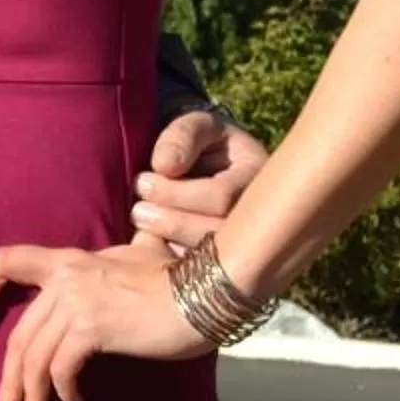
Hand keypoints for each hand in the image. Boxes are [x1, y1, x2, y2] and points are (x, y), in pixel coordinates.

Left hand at [0, 242, 205, 400]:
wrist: (208, 289)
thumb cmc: (179, 279)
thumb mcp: (134, 261)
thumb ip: (107, 269)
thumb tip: (100, 285)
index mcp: (68, 260)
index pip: (6, 260)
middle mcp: (64, 277)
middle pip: (19, 335)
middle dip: (9, 380)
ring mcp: (76, 302)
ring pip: (33, 358)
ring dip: (30, 398)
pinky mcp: (92, 327)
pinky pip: (61, 368)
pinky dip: (62, 393)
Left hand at [129, 107, 268, 254]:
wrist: (202, 166)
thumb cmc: (201, 142)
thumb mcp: (195, 126)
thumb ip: (182, 137)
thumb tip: (165, 166)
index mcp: (260, 179)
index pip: (221, 197)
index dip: (177, 193)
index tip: (142, 182)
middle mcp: (261, 216)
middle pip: (219, 233)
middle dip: (173, 223)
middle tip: (137, 211)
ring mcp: (247, 244)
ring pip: (212, 259)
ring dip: (169, 241)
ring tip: (141, 219)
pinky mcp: (227, 264)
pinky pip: (202, 275)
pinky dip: (171, 263)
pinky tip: (149, 246)